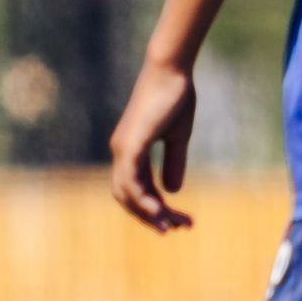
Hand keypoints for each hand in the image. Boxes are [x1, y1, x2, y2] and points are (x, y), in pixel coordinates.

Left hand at [109, 60, 197, 230]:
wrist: (170, 71)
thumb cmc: (175, 97)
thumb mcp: (178, 137)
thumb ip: (174, 162)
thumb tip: (173, 190)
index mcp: (131, 150)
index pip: (137, 189)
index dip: (155, 207)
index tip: (179, 220)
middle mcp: (122, 152)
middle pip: (127, 197)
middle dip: (150, 216)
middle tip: (176, 229)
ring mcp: (124, 148)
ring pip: (128, 193)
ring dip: (149, 212)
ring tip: (172, 225)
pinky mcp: (131, 144)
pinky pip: (131, 180)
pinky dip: (143, 198)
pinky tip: (159, 210)